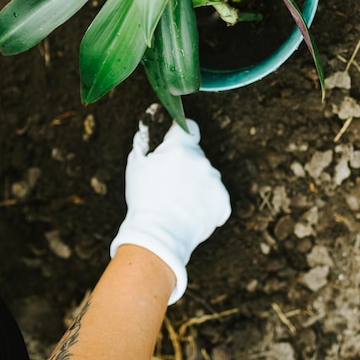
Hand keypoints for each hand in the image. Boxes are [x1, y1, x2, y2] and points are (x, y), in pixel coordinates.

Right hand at [110, 113, 230, 304]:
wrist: (158, 236)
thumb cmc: (143, 200)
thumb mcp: (136, 165)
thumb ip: (144, 140)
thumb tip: (149, 122)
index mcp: (180, 148)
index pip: (188, 127)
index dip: (180, 134)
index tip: (175, 143)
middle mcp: (201, 160)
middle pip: (196, 155)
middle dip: (185, 165)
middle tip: (170, 183)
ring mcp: (214, 181)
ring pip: (206, 175)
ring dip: (197, 183)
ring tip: (180, 202)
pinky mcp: (223, 200)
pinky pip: (216, 195)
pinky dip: (207, 201)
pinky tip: (191, 211)